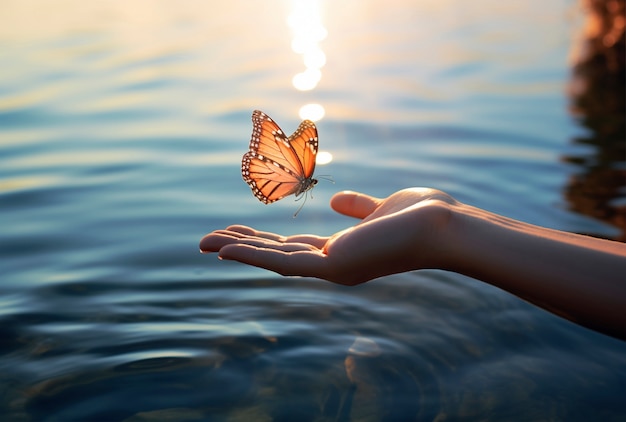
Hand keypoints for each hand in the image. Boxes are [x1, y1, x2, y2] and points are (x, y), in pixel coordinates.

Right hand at [199, 188, 457, 284]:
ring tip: (205, 243)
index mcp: (343, 251)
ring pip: (273, 261)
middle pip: (278, 255)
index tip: (239, 230)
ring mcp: (332, 268)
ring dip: (238, 251)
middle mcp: (333, 264)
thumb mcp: (380, 208)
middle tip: (210, 240)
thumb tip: (337, 201)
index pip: (294, 247)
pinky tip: (226, 246)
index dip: (264, 240)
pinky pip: (283, 262)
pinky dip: (252, 254)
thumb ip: (358, 208)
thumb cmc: (421, 217)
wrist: (445, 227)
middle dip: (243, 247)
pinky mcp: (333, 267)